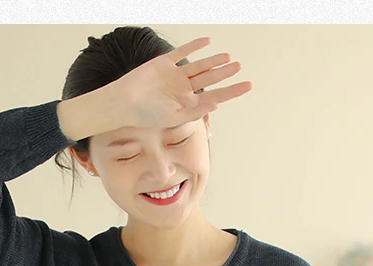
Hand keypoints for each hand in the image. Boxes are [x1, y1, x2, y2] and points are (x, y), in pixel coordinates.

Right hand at [113, 35, 251, 131]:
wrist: (124, 102)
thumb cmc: (146, 115)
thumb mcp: (173, 116)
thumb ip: (195, 110)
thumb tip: (216, 103)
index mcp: (187, 105)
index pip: (215, 96)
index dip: (232, 90)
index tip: (248, 85)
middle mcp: (182, 90)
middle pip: (209, 79)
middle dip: (224, 74)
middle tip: (239, 67)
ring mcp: (174, 76)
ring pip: (198, 66)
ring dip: (213, 61)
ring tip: (228, 58)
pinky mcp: (164, 64)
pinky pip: (182, 53)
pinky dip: (194, 47)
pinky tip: (207, 42)